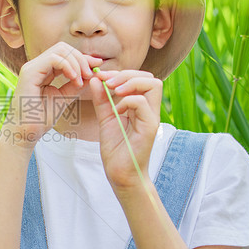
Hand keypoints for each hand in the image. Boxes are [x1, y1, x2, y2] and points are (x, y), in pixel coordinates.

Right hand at [0, 42, 102, 147]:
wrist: (25, 133)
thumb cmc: (41, 118)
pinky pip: (53, 59)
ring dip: (76, 62)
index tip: (97, 66)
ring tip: (80, 80)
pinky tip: (74, 79)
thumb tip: (93, 72)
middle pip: (63, 47)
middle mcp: (36, 65)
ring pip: (60, 50)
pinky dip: (68, 66)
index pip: (65, 54)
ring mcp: (31, 67)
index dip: (83, 58)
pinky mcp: (29, 73)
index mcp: (43, 70)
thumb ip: (76, 84)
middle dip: (81, 58)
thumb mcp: (64, 97)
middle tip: (90, 74)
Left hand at [89, 69, 162, 189]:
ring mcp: (151, 117)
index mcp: (141, 107)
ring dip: (130, 83)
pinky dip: (127, 101)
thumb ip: (102, 100)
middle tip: (107, 82)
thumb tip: (96, 79)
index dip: (122, 74)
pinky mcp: (149, 127)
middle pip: (150, 77)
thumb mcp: (105, 119)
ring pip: (153, 85)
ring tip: (113, 91)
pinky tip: (116, 111)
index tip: (102, 78)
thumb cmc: (116, 149)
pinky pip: (142, 103)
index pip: (142, 78)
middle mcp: (149, 110)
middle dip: (127, 74)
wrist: (120, 174)